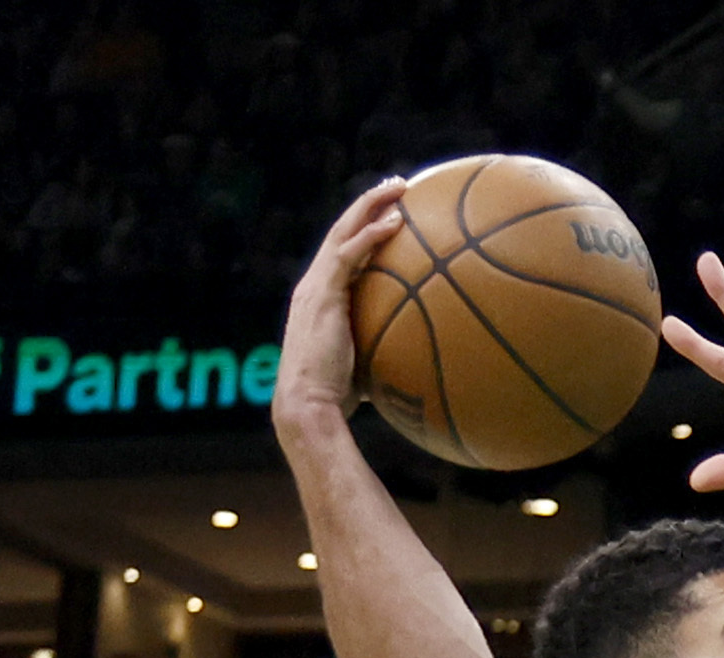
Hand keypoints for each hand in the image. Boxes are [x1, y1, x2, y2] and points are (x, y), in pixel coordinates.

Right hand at [274, 178, 406, 431]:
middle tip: (396, 186)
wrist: (308, 405)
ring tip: (399, 188)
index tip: (389, 214)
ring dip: (371, 206)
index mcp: (320, 297)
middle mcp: (313, 284)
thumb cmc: (335, 396)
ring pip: (343, 232)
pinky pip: (349, 254)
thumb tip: (416, 358)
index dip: (363, 229)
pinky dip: (372, 235)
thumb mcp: (363, 364)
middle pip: (341, 231)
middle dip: (368, 205)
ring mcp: (315, 286)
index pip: (342, 252)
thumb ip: (382, 349)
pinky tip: (396, 222)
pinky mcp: (323, 294)